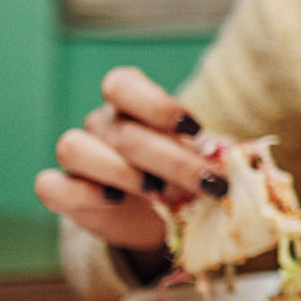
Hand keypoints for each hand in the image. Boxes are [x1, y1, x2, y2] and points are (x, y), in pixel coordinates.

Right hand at [32, 67, 219, 252]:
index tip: (195, 131)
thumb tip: (250, 163)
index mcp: (131, 104)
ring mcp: (78, 155)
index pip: (123, 84)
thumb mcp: (207, 161)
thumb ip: (221, 156)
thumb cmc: (186, 176)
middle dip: (172, 161)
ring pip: (75, 147)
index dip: (157, 104)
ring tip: (159, 195)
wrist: (159, 216)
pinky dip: (80, 193)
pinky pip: (50, 185)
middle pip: (123, 131)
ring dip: (122, 173)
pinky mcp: (63, 191)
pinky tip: (114, 202)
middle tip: (209, 185)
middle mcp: (101, 124)